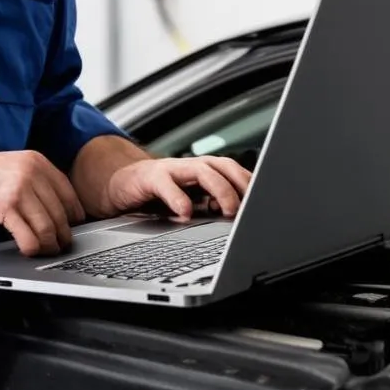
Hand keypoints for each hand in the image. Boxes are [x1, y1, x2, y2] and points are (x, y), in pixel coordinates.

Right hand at [0, 150, 85, 256]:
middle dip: (62, 234)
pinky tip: (28, 250)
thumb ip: (33, 181)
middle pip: (61, 212)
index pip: (68, 192)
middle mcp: (32, 171)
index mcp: (36, 161)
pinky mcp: (5, 206)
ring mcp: (19, 187)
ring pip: (48, 227)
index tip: (72, 228)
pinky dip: (32, 248)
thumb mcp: (11, 168)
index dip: (73, 215)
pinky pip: (29, 236)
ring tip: (45, 251)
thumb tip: (56, 208)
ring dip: (49, 245)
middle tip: (59, 246)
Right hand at [105, 156, 250, 219]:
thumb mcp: (191, 203)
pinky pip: (167, 184)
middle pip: (224, 166)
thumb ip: (213, 207)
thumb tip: (241, 222)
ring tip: (227, 210)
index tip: (268, 202)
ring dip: (220, 188)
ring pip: (202, 170)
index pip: (236, 173)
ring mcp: (172, 170)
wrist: (120, 185)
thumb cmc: (159, 195)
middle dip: (241, 184)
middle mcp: (192, 167)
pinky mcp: (150, 177)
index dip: (253, 185)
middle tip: (250, 208)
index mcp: (206, 173)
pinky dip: (178, 198)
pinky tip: (185, 213)